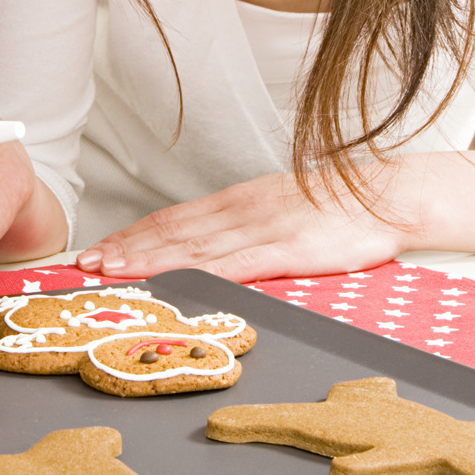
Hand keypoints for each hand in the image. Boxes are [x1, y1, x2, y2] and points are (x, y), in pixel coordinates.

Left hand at [75, 170, 405, 282]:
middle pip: (172, 232)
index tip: (98, 252)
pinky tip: (179, 280)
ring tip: (112, 271)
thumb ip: (242, 226)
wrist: (389, 194)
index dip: (132, 237)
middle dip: (125, 250)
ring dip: (149, 260)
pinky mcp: (289, 249)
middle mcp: (241, 211)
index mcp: (238, 201)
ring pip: (194, 247)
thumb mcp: (279, 207)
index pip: (173, 219)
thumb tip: (205, 245)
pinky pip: (239, 262)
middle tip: (86, 267)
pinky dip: (203, 272)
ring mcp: (263, 228)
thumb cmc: (338, 206)